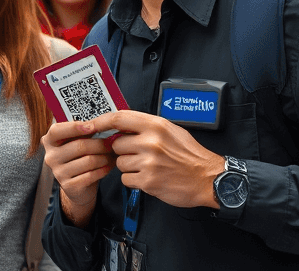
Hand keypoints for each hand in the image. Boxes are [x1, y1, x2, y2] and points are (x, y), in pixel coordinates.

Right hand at [41, 120, 115, 226]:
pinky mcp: (68, 186)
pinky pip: (92, 175)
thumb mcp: (76, 142)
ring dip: (105, 157)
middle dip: (101, 144)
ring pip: (89, 161)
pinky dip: (104, 169)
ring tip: (112, 155)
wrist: (77, 186)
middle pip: (80, 145)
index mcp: (49, 141)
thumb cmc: (79, 157)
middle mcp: (51, 156)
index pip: (57, 130)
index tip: (93, 126)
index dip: (75, 127)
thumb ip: (83, 132)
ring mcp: (58, 173)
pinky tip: (109, 166)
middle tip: (113, 143)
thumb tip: (103, 123)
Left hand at [93, 110, 222, 208]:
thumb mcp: (170, 130)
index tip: (90, 125)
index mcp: (156, 126)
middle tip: (138, 154)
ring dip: (129, 166)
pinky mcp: (148, 181)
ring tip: (148, 166)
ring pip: (120, 163)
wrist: (208, 178)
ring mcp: (149, 162)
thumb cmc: (190, 155)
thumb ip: (146, 127)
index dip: (101, 121)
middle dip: (123, 151)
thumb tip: (121, 126)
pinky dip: (134, 180)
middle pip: (117, 144)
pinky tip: (148, 177)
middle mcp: (151, 142)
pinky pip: (126, 179)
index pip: (120, 118)